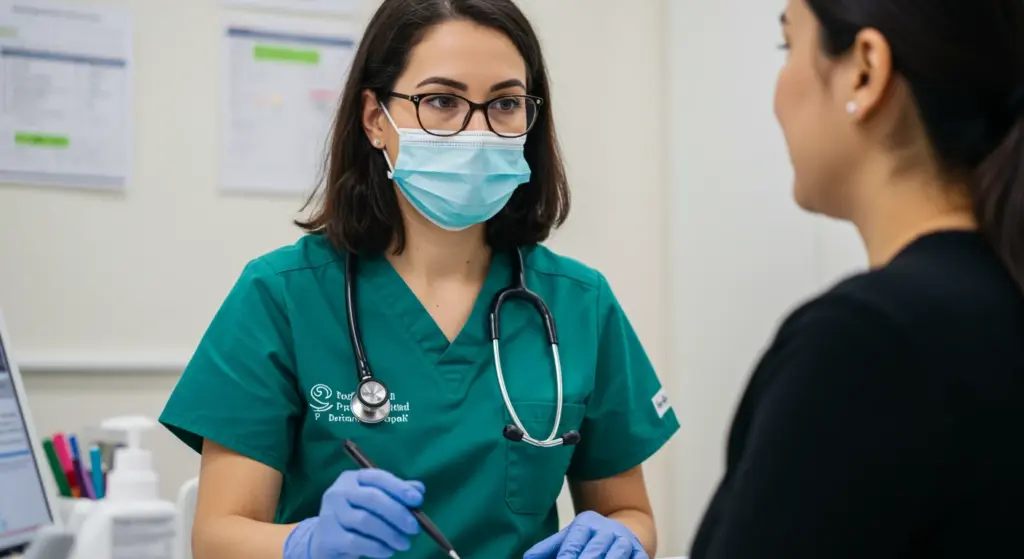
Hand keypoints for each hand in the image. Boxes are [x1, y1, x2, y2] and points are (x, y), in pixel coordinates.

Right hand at [284, 468, 424, 558]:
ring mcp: (330, 514)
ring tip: (404, 543)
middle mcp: (338, 492)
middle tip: (414, 528)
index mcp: (352, 478)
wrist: (326, 540)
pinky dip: (377, 547)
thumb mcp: (375, 503)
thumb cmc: (355, 517)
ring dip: (390, 533)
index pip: (377, 477)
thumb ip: (396, 494)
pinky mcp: (328, 536)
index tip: (418, 500)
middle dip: (397, 513)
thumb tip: (419, 488)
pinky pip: (356, 541)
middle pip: (372, 498)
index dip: (399, 487)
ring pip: (365, 521)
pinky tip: (388, 551)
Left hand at [523, 511, 647, 558]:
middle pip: (594, 551)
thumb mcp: (569, 537)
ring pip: (616, 556)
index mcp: (585, 524)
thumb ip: (547, 549)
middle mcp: (606, 531)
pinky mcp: (641, 553)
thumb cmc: (590, 539)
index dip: (567, 557)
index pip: (574, 542)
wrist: (626, 531)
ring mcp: (625, 542)